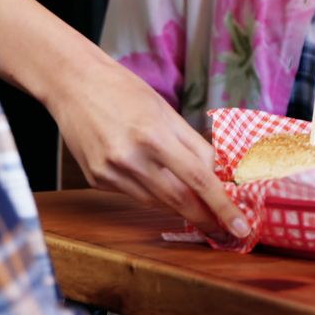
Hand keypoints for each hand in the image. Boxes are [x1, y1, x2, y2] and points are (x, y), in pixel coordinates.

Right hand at [51, 57, 250, 243]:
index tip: (241, 226)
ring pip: (157, 203)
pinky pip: (135, 195)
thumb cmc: (125, 91)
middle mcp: (130, 158)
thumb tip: (217, 176)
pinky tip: (151, 176)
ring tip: (195, 203)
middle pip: (178, 201)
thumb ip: (194, 146)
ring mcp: (110, 172)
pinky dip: (152, 192)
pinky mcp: (96, 179)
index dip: (222, 206)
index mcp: (154, 135)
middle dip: (206, 219)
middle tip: (226, 231)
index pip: (198, 180)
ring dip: (180, 206)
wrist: (73, 82)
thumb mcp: (167, 111)